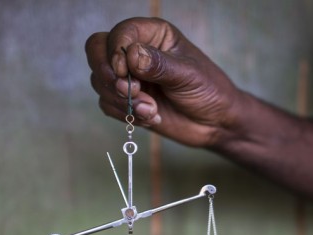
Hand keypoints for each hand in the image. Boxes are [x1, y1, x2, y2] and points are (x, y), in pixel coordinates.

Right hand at [85, 17, 242, 146]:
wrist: (215, 123)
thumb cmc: (209, 90)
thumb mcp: (188, 74)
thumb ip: (159, 65)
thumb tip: (131, 56)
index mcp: (153, 34)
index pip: (119, 33)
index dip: (115, 51)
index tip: (125, 72)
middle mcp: (136, 52)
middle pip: (97, 51)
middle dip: (108, 74)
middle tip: (129, 91)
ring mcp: (129, 77)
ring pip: (100, 81)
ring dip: (121, 100)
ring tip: (151, 110)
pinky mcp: (127, 100)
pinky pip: (107, 104)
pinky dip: (124, 114)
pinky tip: (150, 117)